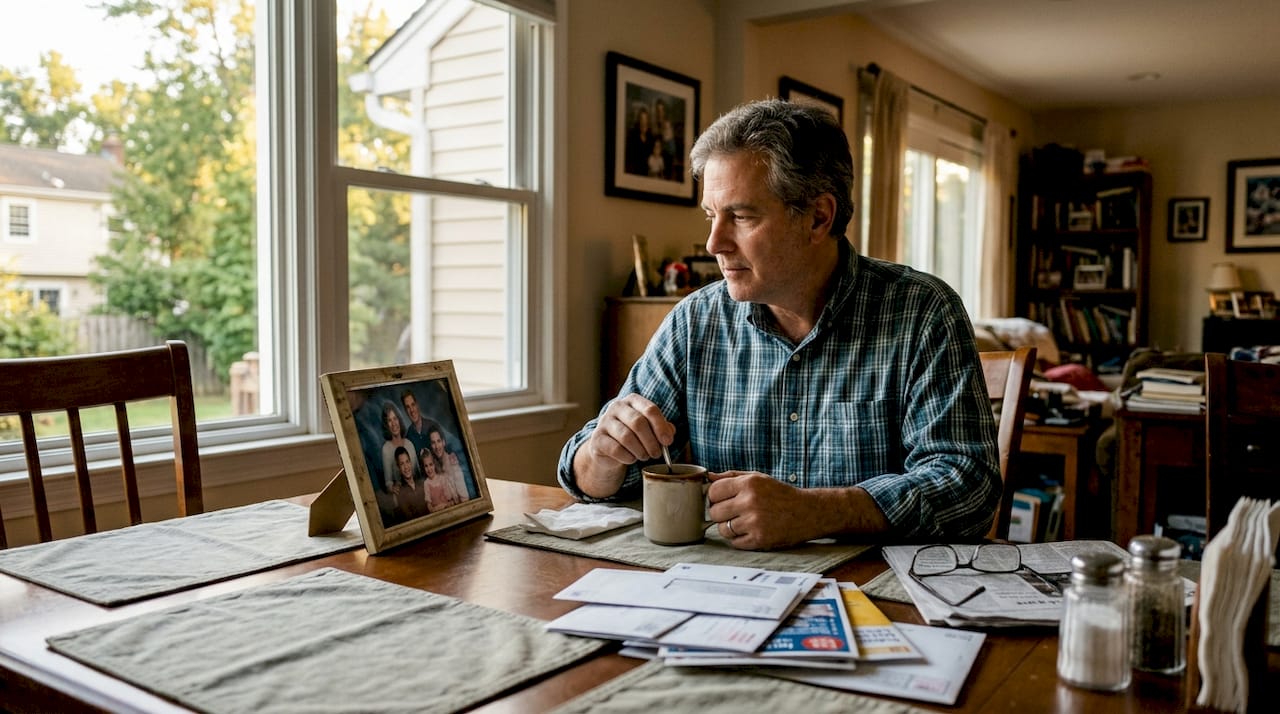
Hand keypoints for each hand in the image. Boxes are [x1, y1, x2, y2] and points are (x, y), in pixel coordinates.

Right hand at [573, 395, 674, 498]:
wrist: (609, 450)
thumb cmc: (635, 437)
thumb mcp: (651, 430)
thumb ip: (663, 429)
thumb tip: (669, 434)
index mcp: (632, 400)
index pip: (650, 409)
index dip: (661, 427)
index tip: (668, 442)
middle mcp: (617, 407)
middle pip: (638, 423)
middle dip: (651, 441)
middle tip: (657, 454)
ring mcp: (604, 422)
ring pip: (627, 437)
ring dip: (640, 451)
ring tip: (644, 456)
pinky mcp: (597, 438)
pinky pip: (616, 449)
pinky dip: (628, 457)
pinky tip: (631, 459)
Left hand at [706, 471, 827, 549]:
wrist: (807, 512)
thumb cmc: (780, 494)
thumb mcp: (758, 478)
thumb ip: (732, 477)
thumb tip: (708, 476)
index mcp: (749, 483)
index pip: (713, 491)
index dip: (715, 497)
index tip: (723, 500)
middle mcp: (750, 501)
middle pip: (715, 512)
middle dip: (720, 513)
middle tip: (733, 513)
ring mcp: (754, 522)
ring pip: (722, 529)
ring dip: (729, 528)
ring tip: (743, 523)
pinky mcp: (759, 540)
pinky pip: (734, 542)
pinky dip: (739, 539)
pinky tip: (751, 531)